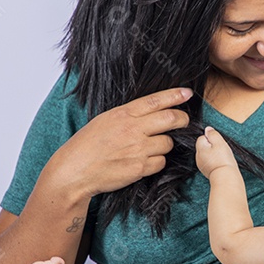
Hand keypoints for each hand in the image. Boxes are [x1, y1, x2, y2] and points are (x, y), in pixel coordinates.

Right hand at [45, 87, 192, 198]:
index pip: (156, 100)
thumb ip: (128, 115)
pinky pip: (160, 162)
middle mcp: (133, 129)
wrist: (76, 170)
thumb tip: (152, 111)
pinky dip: (157, 162)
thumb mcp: (105, 120)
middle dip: (182, 119)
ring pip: (167, 143)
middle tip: (184, 121)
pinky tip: (143, 162)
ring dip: (165, 145)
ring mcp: (138, 149)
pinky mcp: (140, 168)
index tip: (187, 93)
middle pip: (171, 119)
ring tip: (150, 147)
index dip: (175, 95)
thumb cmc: (87, 145)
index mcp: (123, 114)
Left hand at [195, 126, 238, 177]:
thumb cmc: (223, 159)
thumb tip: (207, 129)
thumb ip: (212, 134)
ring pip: (207, 154)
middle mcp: (198, 156)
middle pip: (205, 146)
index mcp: (199, 148)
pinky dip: (214, 161)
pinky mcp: (206, 171)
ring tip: (221, 158)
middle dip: (213, 146)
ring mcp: (201, 164)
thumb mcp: (220, 142)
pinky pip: (209, 162)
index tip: (219, 144)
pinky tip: (220, 163)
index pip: (203, 137)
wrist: (225, 177)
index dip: (212, 139)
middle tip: (221, 151)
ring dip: (214, 154)